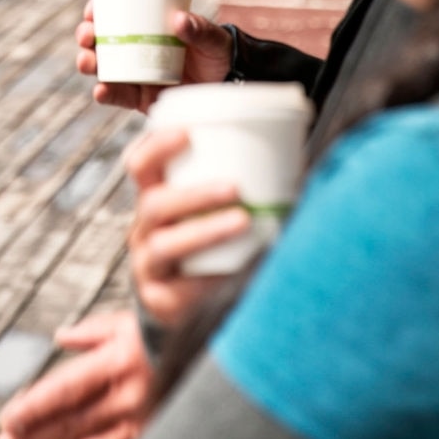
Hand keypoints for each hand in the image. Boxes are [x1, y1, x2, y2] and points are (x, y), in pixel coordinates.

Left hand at [0, 310, 151, 438]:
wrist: (216, 347)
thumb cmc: (166, 334)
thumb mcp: (129, 323)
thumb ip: (92, 333)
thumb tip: (62, 337)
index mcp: (114, 362)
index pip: (65, 389)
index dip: (34, 406)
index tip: (7, 418)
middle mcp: (126, 396)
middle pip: (70, 424)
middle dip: (32, 437)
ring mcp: (141, 419)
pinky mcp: (153, 430)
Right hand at [77, 7, 233, 112]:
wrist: (230, 87)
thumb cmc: (219, 54)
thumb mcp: (213, 39)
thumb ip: (200, 29)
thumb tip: (179, 19)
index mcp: (148, 26)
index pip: (115, 13)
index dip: (97, 10)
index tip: (92, 10)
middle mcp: (136, 48)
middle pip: (100, 40)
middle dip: (86, 36)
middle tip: (88, 36)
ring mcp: (136, 74)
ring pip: (102, 68)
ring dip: (88, 63)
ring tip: (87, 62)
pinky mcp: (140, 98)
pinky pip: (118, 96)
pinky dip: (105, 94)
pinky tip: (100, 91)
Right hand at [125, 128, 248, 327]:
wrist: (183, 305)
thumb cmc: (204, 249)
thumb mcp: (209, 214)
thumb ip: (240, 191)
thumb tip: (298, 166)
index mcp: (155, 198)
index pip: (140, 164)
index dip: (157, 145)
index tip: (188, 132)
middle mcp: (144, 228)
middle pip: (153, 203)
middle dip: (193, 193)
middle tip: (234, 187)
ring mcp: (147, 265)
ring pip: (164, 245)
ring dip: (205, 230)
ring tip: (242, 222)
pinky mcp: (159, 300)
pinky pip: (178, 289)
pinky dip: (207, 279)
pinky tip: (234, 272)